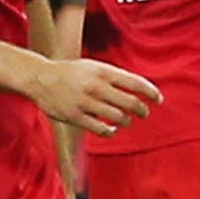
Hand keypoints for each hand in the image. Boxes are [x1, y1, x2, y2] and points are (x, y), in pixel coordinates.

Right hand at [28, 58, 160, 136]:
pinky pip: (100, 129)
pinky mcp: (74, 116)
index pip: (135, 83)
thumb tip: (141, 89)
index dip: (151, 92)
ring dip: (126, 121)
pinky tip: (113, 130)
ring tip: (126, 121)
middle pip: (129, 102)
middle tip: (144, 113)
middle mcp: (95, 86)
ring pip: (117, 117)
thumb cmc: (72, 73)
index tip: (158, 99)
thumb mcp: (94, 67)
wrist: (40, 77)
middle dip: (142, 110)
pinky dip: (111, 131)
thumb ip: (115, 77)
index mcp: (102, 71)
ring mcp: (84, 102)